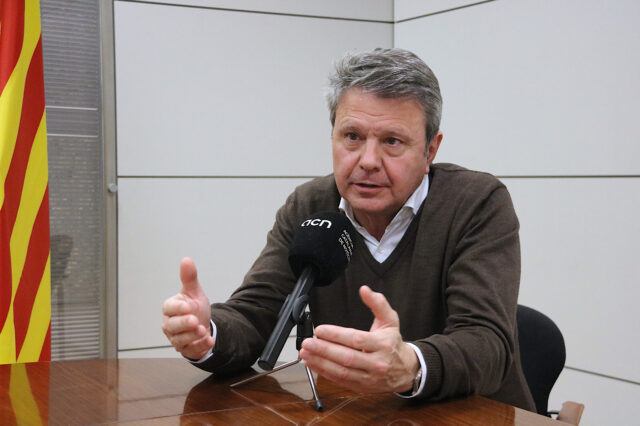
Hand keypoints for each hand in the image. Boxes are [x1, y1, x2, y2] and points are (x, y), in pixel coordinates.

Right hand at [162, 258, 214, 358]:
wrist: (203, 323)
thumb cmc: (194, 306)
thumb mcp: (194, 291)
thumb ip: (189, 278)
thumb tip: (186, 260)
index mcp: (170, 308)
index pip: (169, 308)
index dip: (177, 308)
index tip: (187, 306)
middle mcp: (170, 324)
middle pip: (172, 326)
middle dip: (184, 324)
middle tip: (195, 321)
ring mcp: (177, 338)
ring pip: (180, 340)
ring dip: (192, 336)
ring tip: (203, 330)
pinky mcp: (186, 349)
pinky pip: (191, 350)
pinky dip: (200, 346)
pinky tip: (209, 341)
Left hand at [299, 285, 418, 392]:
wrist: (406, 370)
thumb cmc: (393, 343)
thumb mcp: (390, 320)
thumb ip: (377, 303)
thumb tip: (364, 290)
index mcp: (383, 344)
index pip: (356, 339)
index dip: (336, 335)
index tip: (320, 330)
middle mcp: (377, 362)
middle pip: (347, 357)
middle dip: (324, 350)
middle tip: (307, 343)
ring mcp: (370, 377)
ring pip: (342, 372)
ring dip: (320, 363)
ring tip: (305, 354)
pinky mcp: (362, 387)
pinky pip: (341, 381)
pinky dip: (324, 373)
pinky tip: (313, 364)